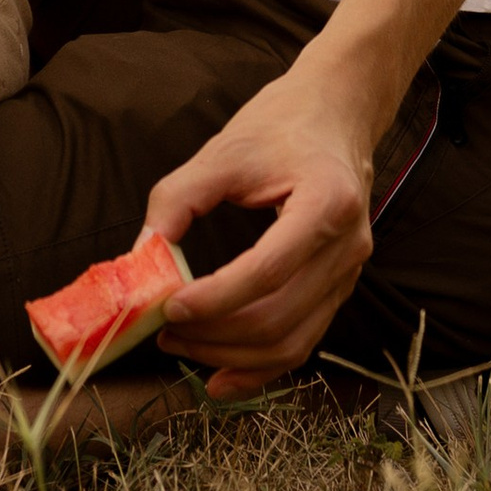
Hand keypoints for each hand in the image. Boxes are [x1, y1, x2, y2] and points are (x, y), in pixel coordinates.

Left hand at [143, 49, 380, 395]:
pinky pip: (302, 341)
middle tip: (164, 328)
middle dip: (215, 333)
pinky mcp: (338, 288)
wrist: (337, 111)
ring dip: (232, 356)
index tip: (169, 306)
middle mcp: (348, 246)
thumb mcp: (223, 151)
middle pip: (280, 317)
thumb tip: (140, 256)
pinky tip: (220, 378)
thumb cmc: (282, 124)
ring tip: (180, 345)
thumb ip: (178, 200)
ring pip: (292, 341)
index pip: (268, 270)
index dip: (216, 298)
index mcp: (326, 204)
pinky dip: (260, 367)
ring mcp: (349, 273)